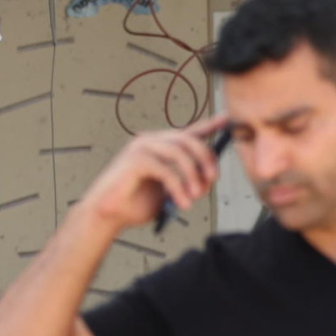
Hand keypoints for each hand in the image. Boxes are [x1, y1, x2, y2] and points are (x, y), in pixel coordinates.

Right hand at [81, 116, 228, 233]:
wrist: (108, 216)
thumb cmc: (135, 203)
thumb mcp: (169, 192)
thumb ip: (187, 181)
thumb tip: (208, 179)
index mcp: (159, 146)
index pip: (189, 131)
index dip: (209, 124)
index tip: (227, 119)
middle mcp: (150, 141)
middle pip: (188, 139)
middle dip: (205, 159)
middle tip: (212, 179)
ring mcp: (141, 148)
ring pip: (179, 152)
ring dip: (192, 175)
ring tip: (194, 196)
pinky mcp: (134, 160)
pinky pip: (166, 169)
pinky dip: (178, 187)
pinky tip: (182, 203)